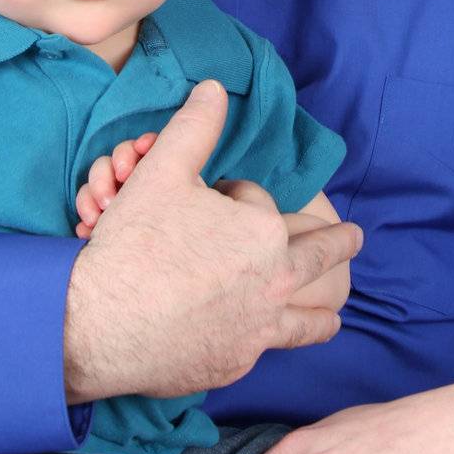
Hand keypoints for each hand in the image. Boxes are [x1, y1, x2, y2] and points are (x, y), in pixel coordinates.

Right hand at [63, 80, 362, 403]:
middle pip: (315, 258)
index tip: (207, 204)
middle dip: (338, 245)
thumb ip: (195, 128)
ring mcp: (256, 331)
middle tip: (356, 239)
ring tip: (334, 317)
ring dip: (322, 317)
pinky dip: (267, 344)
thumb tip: (215, 88)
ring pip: (304, 323)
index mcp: (263, 233)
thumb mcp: (161, 172)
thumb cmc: (134, 246)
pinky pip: (261, 351)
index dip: (230, 199)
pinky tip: (266, 345)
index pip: (256, 205)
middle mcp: (272, 284)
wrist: (98, 325)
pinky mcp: (233, 366)